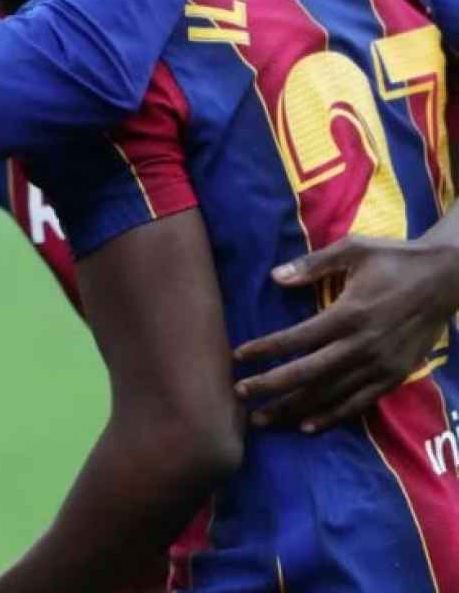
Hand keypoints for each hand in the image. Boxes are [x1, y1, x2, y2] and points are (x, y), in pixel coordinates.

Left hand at [232, 235, 458, 431]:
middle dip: (271, 386)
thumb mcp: (354, 249)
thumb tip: (274, 276)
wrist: (449, 278)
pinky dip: (333, 415)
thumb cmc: (396, 259)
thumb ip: (313, 264)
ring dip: (294, 408)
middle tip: (239, 395)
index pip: (297, 338)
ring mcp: (381, 364)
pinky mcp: (396, 375)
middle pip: (308, 373)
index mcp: (350, 313)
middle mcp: (363, 345)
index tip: (237, 357)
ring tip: (263, 418)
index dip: (265, 350)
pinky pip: (360, 402)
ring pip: (330, 393)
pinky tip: (307, 425)